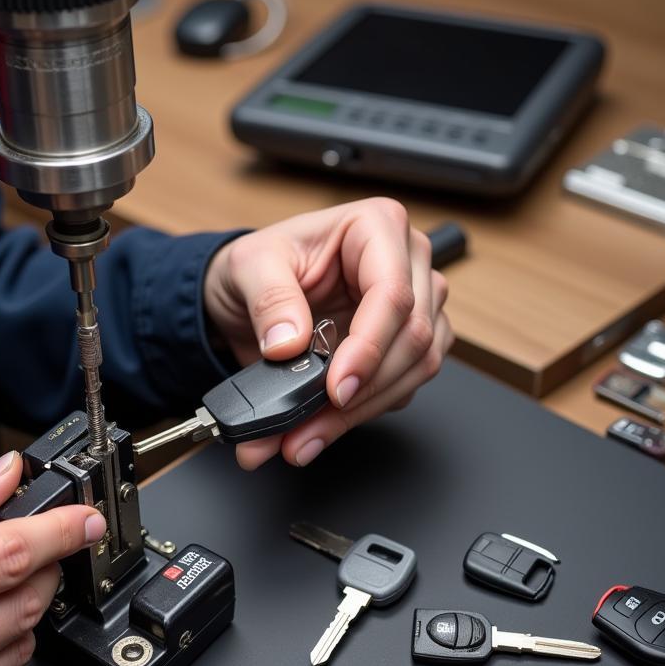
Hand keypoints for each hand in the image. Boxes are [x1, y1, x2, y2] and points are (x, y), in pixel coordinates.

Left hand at [203, 198, 452, 468]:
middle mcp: (408, 264)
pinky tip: (320, 428)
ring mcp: (416, 306)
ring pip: (415, 369)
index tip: (336, 388)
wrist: (249, 293)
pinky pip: (402, 387)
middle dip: (360, 393)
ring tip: (303, 437)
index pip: (393, 293)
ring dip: (360, 412)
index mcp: (377, 228)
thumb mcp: (248, 266)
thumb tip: (289, 343)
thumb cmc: (259, 265)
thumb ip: (269, 299)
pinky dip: (361, 414)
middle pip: (412, 338)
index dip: (369, 347)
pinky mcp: (406, 345)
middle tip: (307, 427)